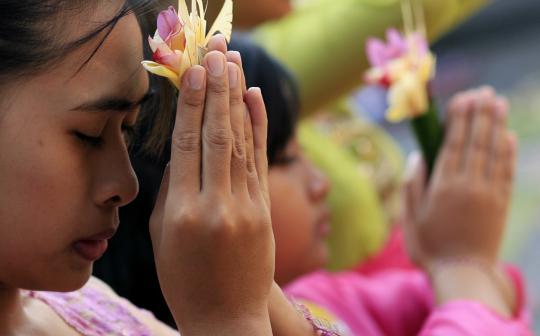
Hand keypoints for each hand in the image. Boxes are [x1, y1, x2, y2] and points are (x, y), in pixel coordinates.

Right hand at [149, 36, 273, 334]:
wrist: (227, 317)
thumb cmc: (184, 279)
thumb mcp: (161, 236)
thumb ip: (170, 190)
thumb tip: (182, 147)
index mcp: (180, 213)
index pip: (187, 145)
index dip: (192, 104)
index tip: (195, 71)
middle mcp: (215, 206)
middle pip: (217, 136)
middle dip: (218, 89)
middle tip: (218, 52)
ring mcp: (246, 208)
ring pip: (241, 143)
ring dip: (238, 99)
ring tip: (235, 64)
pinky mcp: (265, 211)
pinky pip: (260, 161)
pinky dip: (258, 127)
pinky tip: (254, 99)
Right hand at [403, 88, 516, 314]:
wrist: (463, 274)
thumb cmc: (429, 247)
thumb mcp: (410, 218)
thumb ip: (412, 185)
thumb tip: (417, 156)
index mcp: (444, 186)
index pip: (453, 143)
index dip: (459, 118)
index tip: (462, 97)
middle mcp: (469, 185)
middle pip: (476, 141)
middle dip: (480, 113)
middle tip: (483, 91)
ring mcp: (489, 194)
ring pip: (494, 152)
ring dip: (497, 125)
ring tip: (498, 102)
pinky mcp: (501, 204)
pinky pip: (507, 172)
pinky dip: (509, 152)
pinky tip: (509, 136)